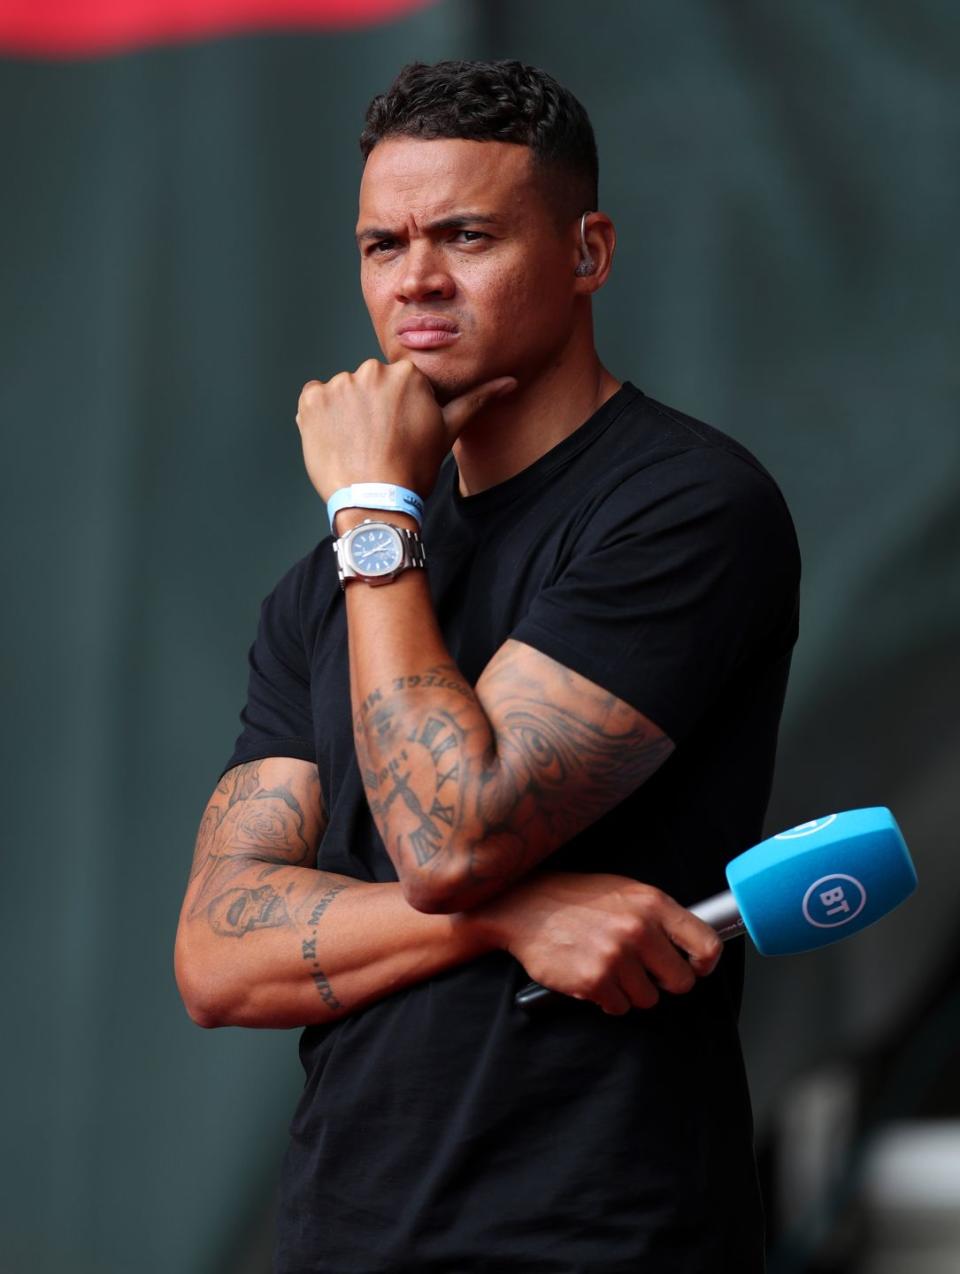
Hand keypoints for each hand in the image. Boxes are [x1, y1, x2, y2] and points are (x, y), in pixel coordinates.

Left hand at [296, 359, 515, 502]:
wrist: (375, 503)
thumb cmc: (414, 469)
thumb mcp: (447, 432)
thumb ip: (475, 400)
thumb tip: (509, 382)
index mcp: (406, 373)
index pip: (397, 383)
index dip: (396, 409)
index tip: (396, 433)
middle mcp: (371, 370)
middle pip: (369, 384)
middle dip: (371, 408)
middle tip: (377, 443)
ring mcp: (339, 384)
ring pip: (342, 393)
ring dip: (345, 414)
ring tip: (356, 446)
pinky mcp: (311, 400)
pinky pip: (313, 400)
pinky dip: (320, 418)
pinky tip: (335, 442)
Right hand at [473, 871, 722, 1014]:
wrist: (525, 907)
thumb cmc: (575, 899)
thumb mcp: (624, 891)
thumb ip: (657, 915)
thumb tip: (688, 943)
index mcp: (652, 903)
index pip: (705, 943)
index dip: (704, 964)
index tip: (695, 968)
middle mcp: (638, 929)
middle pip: (681, 981)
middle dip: (664, 982)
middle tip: (644, 971)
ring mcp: (616, 957)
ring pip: (648, 999)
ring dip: (631, 991)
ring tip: (609, 967)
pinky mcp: (595, 981)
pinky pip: (619, 1007)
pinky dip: (607, 999)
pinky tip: (592, 976)